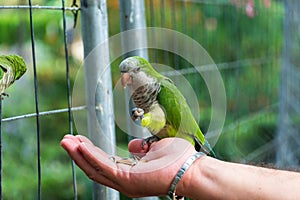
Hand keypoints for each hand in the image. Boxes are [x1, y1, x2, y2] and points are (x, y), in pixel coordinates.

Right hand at [60, 135, 197, 196]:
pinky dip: (90, 155)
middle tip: (66, 140)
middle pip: (94, 168)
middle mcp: (124, 182)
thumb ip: (141, 149)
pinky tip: (80, 146)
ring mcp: (125, 182)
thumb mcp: (155, 149)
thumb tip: (133, 146)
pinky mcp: (127, 179)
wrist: (191, 169)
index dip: (90, 153)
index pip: (104, 164)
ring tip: (66, 141)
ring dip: (79, 154)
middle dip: (78, 154)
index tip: (79, 141)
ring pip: (95, 168)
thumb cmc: (177, 159)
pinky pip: (104, 166)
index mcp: (130, 174)